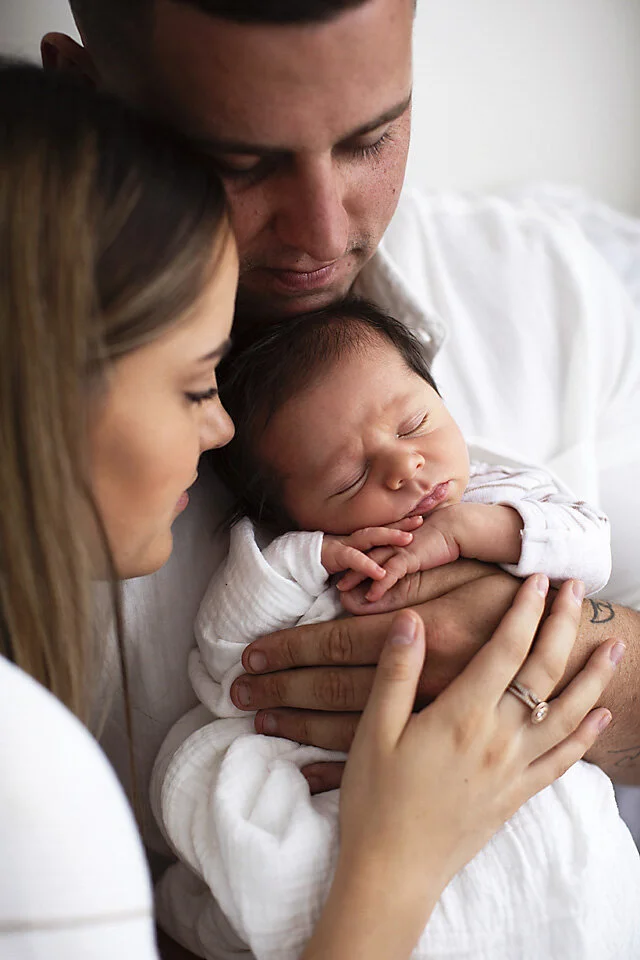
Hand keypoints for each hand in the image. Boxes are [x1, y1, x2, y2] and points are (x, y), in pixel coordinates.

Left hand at [230, 562, 517, 781]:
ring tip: (262, 723)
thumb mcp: (468, 572)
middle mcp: (422, 684)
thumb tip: (356, 591)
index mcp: (424, 635)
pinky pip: (387, 763)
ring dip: (300, 727)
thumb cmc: (513, 600)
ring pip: (352, 730)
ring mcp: (432, 722)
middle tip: (239, 692)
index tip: (253, 653)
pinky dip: (340, 771)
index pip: (339, 641)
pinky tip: (307, 775)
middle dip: (282, 690)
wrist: (573, 653)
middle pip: (335, 689)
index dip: (292, 647)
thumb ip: (412, 579)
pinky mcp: (440, 747)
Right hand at [303, 582, 618, 959]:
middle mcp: (499, 738)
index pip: (506, 649)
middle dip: (562, 625)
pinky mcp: (518, 794)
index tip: (537, 579)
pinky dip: (585, 735)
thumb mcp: (376, 731)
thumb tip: (412, 619)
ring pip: (567, 714)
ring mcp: (514, 769)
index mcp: (463, 716)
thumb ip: (397, 672)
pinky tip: (599, 716)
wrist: (394, 872)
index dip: (524, 610)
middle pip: (543, 671)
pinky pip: (563, 760)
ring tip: (612, 648)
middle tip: (575, 589)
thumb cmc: (377, 800)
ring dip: (592, 677)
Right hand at [321, 518, 422, 578]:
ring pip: (371, 537)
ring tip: (409, 539)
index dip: (406, 519)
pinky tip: (382, 573)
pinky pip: (355, 560)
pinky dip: (368, 566)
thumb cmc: (335, 556)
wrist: (305, 558)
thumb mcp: (360, 553)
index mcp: (365, 534)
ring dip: (390, 537)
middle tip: (423, 519)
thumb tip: (397, 554)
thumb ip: (375, 550)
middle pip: (384, 525)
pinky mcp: (337, 555)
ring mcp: (348, 543)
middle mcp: (358, 535)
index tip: (426, 513)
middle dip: (403, 522)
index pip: (388, 524)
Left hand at [336, 510, 461, 600]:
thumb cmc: (441, 535)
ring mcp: (398, 548)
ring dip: (356, 577)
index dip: (354, 556)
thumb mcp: (419, 542)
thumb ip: (409, 548)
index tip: (341, 566)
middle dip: (347, 567)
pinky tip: (371, 597)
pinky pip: (390, 573)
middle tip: (333, 579)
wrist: (456, 526)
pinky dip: (380, 585)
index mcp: (392, 537)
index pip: (368, 547)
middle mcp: (391, 541)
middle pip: (363, 555)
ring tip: (342, 591)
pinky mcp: (409, 557)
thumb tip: (407, 556)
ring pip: (371, 564)